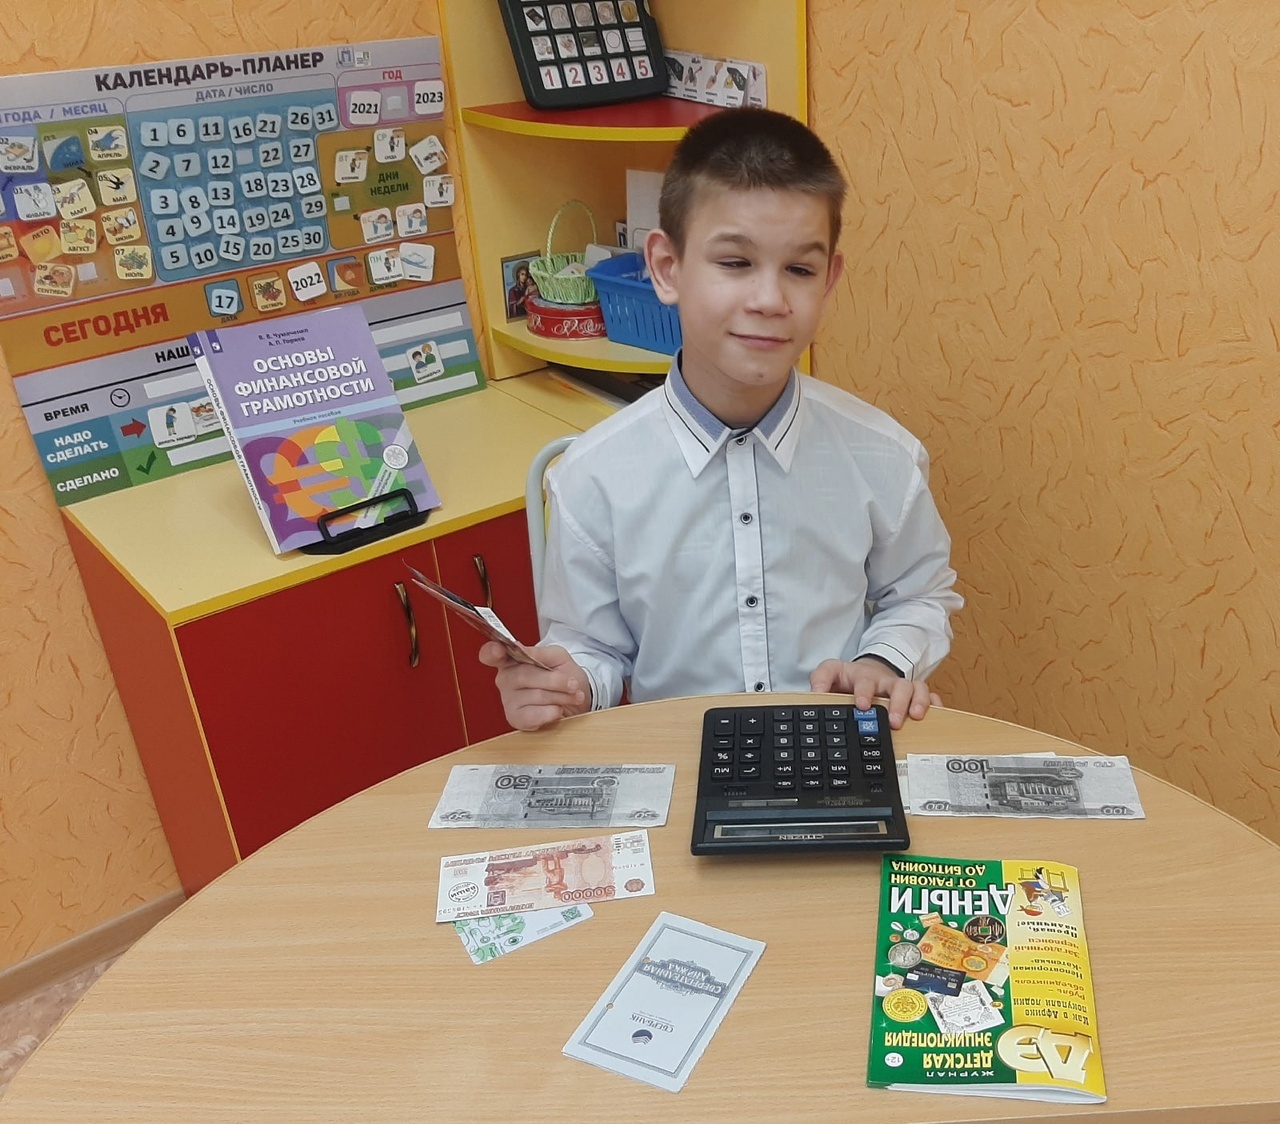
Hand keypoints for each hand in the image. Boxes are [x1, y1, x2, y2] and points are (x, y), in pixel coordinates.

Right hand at [477, 642, 589, 730]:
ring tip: (571, 696)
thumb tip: (520, 648)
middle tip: (572, 684)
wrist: (578, 701)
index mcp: (511, 660)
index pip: (490, 654)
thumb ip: (539, 652)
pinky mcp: (516, 719)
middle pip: (525, 675)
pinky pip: (535, 715)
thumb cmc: (565, 677)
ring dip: (561, 697)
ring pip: (536, 695)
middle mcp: (505, 679)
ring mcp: (508, 700)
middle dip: (555, 681)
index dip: (491, 651)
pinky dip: (553, 712)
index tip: (499, 650)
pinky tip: (558, 709)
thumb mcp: (558, 658)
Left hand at [809, 656, 941, 729]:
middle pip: (899, 685)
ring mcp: (902, 688)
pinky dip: (935, 704)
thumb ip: (821, 679)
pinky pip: (931, 696)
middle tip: (894, 721)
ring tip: (915, 718)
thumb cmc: (850, 677)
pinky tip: (935, 715)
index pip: (866, 681)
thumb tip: (815, 693)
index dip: (865, 692)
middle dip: (898, 703)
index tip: (862, 705)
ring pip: (918, 689)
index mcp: (865, 677)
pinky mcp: (914, 695)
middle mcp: (886, 682)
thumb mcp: (831, 673)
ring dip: (918, 702)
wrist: (868, 673)